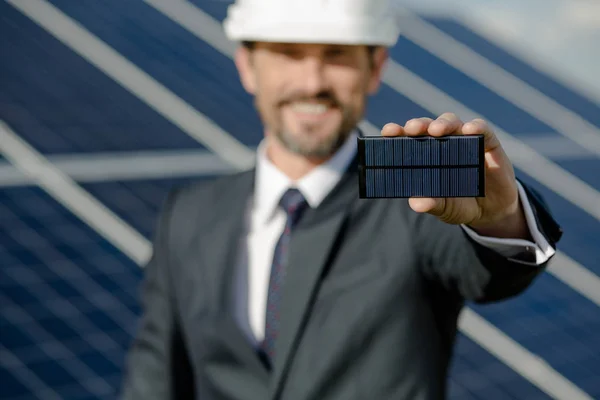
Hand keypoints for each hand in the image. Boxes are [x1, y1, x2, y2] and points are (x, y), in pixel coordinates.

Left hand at [381, 113, 528, 238]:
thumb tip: (416, 203)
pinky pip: (482, 129)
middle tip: (412, 129)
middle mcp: (442, 144)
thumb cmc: (459, 204)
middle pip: (427, 126)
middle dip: (419, 124)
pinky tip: (469, 130)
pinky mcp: (488, 142)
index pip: (408, 139)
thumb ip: (432, 204)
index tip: (388, 131)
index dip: (397, 133)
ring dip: (443, 123)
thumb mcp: (445, 208)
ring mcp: (465, 140)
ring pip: (451, 122)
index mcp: (424, 156)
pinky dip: (475, 126)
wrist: (491, 211)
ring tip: (436, 130)